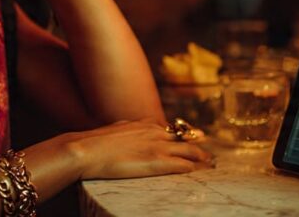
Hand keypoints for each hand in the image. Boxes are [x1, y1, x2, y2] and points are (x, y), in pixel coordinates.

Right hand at [67, 120, 213, 179]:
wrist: (87, 149)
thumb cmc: (96, 143)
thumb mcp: (117, 130)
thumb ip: (130, 131)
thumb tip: (130, 131)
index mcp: (146, 124)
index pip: (172, 130)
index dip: (185, 136)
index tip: (194, 139)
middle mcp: (156, 132)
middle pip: (186, 139)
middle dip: (199, 147)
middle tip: (209, 155)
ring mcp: (158, 147)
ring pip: (190, 152)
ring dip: (203, 159)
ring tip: (212, 165)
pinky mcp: (157, 162)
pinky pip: (183, 166)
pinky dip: (195, 170)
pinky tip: (201, 174)